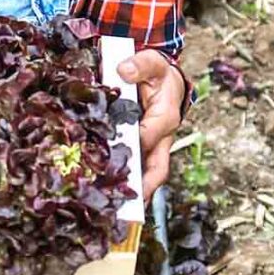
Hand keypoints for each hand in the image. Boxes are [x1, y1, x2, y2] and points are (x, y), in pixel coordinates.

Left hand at [121, 49, 187, 199]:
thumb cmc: (157, 74)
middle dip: (142, 188)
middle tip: (124, 207)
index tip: (114, 159)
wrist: (162, 80)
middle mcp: (163, 139)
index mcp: (166, 118)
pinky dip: (125, 187)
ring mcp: (154, 149)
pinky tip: (107, 199)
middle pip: (157, 170)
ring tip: (113, 211)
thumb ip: (140, 64)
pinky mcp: (144, 154)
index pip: (150, 136)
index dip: (134, 147)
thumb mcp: (152, 63)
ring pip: (148, 177)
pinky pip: (137, 174)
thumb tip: (124, 71)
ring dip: (133, 194)